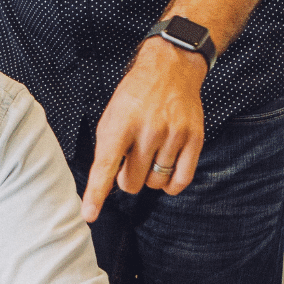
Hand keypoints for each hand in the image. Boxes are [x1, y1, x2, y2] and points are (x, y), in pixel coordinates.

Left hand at [80, 39, 207, 220]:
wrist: (170, 68)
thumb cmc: (135, 96)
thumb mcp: (111, 116)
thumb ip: (108, 149)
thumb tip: (105, 184)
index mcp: (120, 123)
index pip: (105, 166)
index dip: (96, 193)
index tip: (90, 214)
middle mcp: (148, 130)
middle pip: (132, 182)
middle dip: (127, 179)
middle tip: (130, 160)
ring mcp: (173, 135)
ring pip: (156, 183)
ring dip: (149, 178)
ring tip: (149, 156)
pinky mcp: (194, 139)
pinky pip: (181, 180)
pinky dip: (171, 184)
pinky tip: (166, 171)